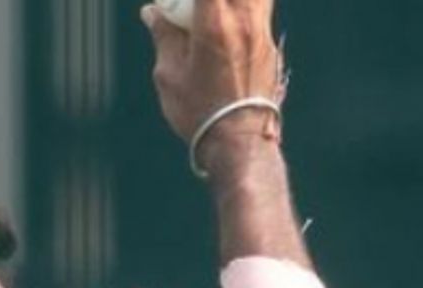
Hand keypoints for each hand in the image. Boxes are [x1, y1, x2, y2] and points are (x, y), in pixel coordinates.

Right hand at [141, 0, 282, 146]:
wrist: (239, 140)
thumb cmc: (200, 112)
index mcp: (215, 23)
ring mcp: (261, 31)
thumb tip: (152, 12)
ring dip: (233, 3)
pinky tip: (227, 26)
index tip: (177, 3)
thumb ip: (163, 36)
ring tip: (211, 16)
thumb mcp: (169, 75)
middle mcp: (244, 20)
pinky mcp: (270, 45)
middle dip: (207, 1)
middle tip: (192, 9)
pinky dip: (243, 10)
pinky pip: (259, 11)